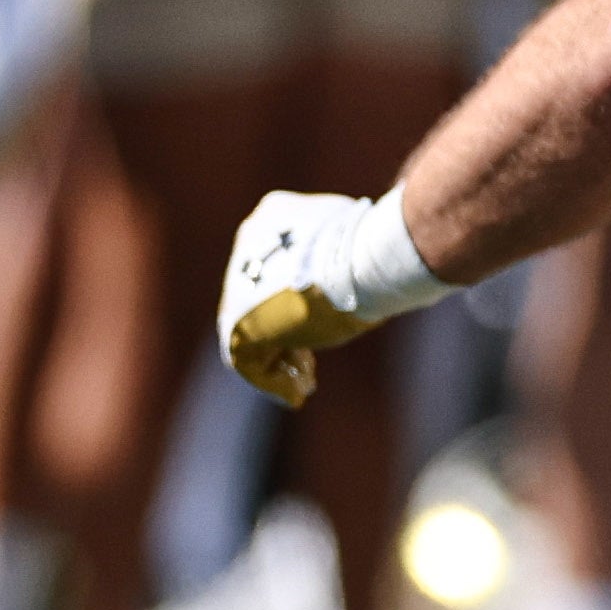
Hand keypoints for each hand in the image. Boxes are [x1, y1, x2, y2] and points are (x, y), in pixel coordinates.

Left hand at [220, 187, 435, 403]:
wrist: (362, 260)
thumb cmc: (373, 247)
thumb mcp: (356, 243)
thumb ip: (342, 254)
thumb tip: (371, 266)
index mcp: (272, 217)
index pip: (275, 263)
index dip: (296, 293)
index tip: (320, 313)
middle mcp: (248, 244)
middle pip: (258, 297)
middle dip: (286, 329)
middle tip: (309, 357)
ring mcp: (237, 285)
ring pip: (251, 329)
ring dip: (280, 357)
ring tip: (305, 379)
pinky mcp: (239, 322)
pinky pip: (248, 358)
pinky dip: (272, 378)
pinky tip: (297, 392)